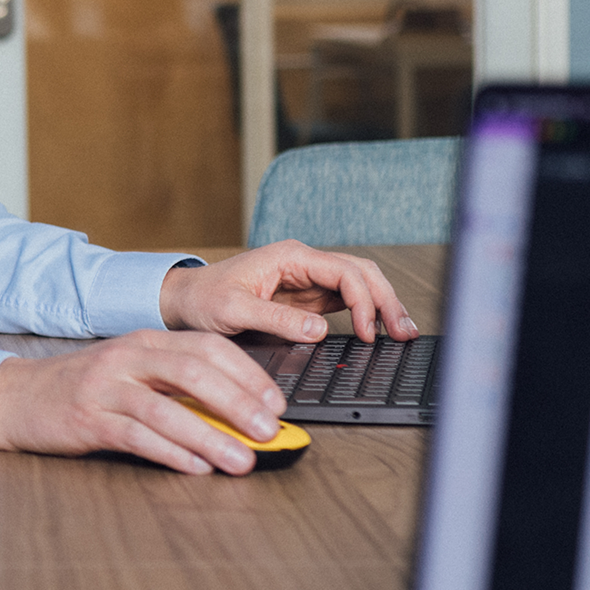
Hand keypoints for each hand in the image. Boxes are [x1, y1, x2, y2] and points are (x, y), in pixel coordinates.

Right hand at [0, 331, 288, 474]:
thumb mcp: (132, 373)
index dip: (248, 375)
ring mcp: (105, 387)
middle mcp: (127, 357)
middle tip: (269, 431)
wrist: (17, 397)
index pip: (208, 347)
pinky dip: (172, 452)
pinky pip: (137, 435)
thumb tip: (237, 416)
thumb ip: (176, 386)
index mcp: (145, 341)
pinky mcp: (87, 419)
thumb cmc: (83, 389)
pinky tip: (196, 467)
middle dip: (238, 402)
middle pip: (193, 372)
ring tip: (242, 460)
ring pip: (167, 407)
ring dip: (211, 436)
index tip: (277, 404)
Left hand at [157, 241, 417, 344]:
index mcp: (291, 257)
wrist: (184, 300)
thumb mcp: (234, 310)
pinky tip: (379, 331)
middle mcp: (304, 263)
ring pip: (359, 285)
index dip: (364, 302)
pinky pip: (346, 301)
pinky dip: (367, 314)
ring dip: (382, 306)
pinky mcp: (307, 297)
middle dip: (387, 301)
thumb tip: (321, 330)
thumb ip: (278, 319)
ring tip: (402, 332)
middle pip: (361, 273)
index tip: (369, 333)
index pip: (344, 272)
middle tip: (404, 332)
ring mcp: (308, 279)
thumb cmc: (204, 298)